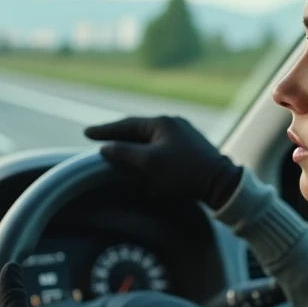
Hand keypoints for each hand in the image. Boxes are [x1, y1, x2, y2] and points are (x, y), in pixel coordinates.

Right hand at [84, 116, 241, 209]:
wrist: (220, 183)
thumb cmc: (184, 172)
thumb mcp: (149, 163)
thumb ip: (125, 153)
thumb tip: (106, 148)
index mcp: (162, 122)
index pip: (127, 124)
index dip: (106, 130)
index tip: (87, 132)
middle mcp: (173, 123)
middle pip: (138, 130)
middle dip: (119, 136)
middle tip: (98, 139)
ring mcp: (184, 134)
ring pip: (151, 139)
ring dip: (134, 146)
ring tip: (117, 151)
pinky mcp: (191, 148)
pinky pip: (162, 148)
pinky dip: (148, 154)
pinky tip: (144, 163)